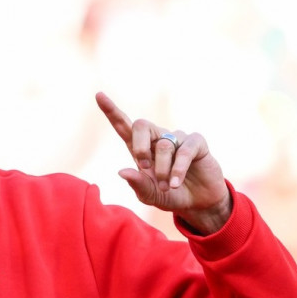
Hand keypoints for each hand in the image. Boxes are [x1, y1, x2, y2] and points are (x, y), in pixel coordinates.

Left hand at [95, 92, 232, 234]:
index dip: (112, 111)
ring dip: (163, 170)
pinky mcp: (196, 143)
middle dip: (139, 146)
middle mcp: (158, 138)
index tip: (98, 95)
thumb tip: (121, 172)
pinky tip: (176, 183)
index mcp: (141, 148)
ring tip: (167, 187)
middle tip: (144, 166)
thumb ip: (138, 185)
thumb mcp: (150, 195)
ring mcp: (177, 138)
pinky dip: (178, 169)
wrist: (197, 202)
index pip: (124, 125)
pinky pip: (184, 150)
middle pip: (141, 125)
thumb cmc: (170, 195)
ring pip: (163, 145)